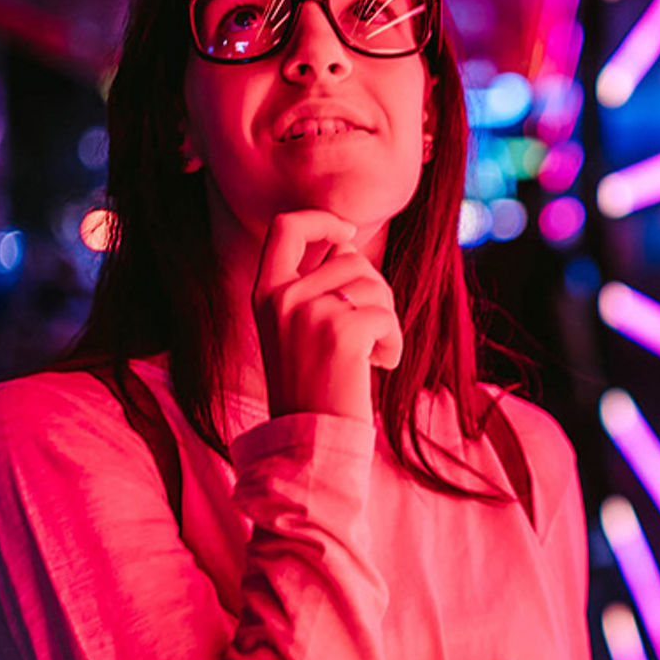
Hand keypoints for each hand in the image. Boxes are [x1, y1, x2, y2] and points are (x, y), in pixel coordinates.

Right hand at [251, 210, 402, 420]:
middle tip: (369, 328)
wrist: (309, 440)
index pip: (286, 226)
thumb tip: (347, 241)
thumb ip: (314, 284)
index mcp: (265, 292)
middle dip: (373, 289)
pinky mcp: (341, 332)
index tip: (346, 233)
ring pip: (374, 285)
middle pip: (350, 257)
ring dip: (385, 319)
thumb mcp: (296, 327)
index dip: (321, 220)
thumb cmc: (314, 385)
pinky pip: (387, 317)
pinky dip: (394, 343)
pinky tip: (380, 366)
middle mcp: (282, 297)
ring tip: (370, 354)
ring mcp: (309, 313)